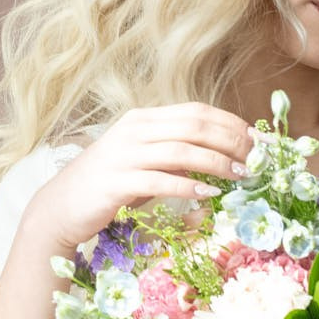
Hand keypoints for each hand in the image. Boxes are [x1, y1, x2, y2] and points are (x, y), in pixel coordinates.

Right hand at [18, 103, 255, 258]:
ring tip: (242, 176)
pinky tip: (208, 194)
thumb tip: (220, 157)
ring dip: (217, 162)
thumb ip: (175, 155)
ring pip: (181, 150)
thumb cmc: (108, 186)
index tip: (258, 140)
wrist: (61, 207)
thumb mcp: (144, 163)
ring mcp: (123, 155)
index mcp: (142, 119)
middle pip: (193, 126)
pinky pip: (160, 180)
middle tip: (257, 159)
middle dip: (231, 141)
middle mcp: (133, 131)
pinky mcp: (116, 182)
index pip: (196, 111)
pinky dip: (188, 186)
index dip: (230, 123)